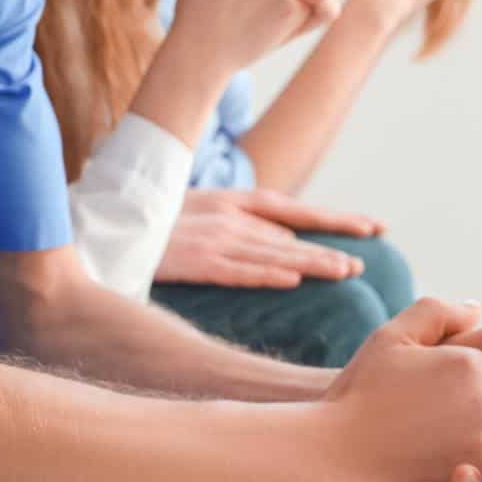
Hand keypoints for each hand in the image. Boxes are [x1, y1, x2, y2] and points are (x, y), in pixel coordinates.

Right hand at [155, 189, 369, 289]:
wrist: (109, 226)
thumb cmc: (155, 223)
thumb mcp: (202, 211)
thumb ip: (241, 224)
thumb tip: (286, 244)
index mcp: (232, 201)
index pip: (295, 210)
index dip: (334, 218)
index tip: (372, 225)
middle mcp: (229, 218)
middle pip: (291, 234)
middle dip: (331, 243)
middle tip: (366, 256)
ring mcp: (213, 240)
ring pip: (272, 252)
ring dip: (311, 262)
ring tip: (345, 271)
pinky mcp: (195, 262)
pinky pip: (236, 270)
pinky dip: (265, 274)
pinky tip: (292, 280)